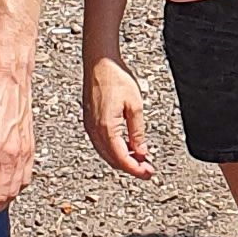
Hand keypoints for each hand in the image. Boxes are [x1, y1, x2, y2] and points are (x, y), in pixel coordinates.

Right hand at [82, 55, 163, 179]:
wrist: (99, 63)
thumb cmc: (116, 78)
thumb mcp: (135, 106)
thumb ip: (137, 132)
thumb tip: (141, 152)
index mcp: (106, 128)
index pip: (121, 159)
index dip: (136, 169)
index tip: (148, 173)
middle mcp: (94, 131)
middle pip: (112, 160)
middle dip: (130, 167)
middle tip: (147, 169)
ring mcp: (90, 127)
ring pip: (106, 153)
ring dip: (122, 159)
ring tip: (140, 159)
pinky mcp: (89, 122)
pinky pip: (101, 143)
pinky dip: (114, 149)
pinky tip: (126, 147)